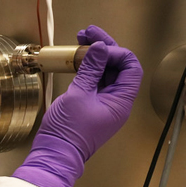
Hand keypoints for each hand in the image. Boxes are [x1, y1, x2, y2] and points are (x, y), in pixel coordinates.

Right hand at [13, 25, 142, 186]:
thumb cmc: (68, 131)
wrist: (55, 153)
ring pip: (105, 73)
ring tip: (80, 41)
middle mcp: (116, 102)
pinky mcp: (90, 106)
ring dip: (94, 57)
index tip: (98, 45)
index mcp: (121, 101)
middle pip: (117, 68)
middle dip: (104, 48)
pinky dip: (87, 69)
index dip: (116, 52)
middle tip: (88, 33)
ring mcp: (103, 104)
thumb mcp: (79, 94)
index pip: (130, 67)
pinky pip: (94, 82)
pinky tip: (76, 59)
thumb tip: (100, 48)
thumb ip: (90, 69)